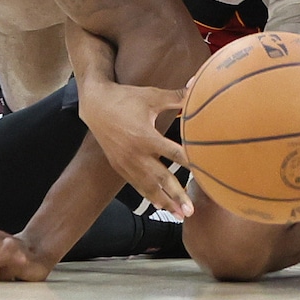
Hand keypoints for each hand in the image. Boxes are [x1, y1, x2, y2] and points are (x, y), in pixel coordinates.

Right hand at [78, 79, 191, 217]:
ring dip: (164, 201)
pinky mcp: (120, 166)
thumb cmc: (126, 98)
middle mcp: (136, 154)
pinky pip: (136, 185)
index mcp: (146, 137)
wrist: (95, 105)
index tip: (204, 177)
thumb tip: (199, 85)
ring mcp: (126, 163)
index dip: (191, 165)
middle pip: (161, 178)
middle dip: (176, 195)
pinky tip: (160, 205)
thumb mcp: (152, 95)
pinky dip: (149, 196)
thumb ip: (177, 96)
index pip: (174, 154)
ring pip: (148, 187)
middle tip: (191, 211)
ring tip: (179, 215)